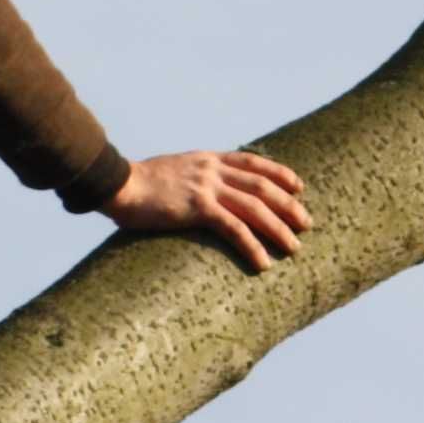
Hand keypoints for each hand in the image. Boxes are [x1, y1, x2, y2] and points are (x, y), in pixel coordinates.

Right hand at [104, 149, 311, 270]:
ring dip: (278, 228)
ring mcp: (206, 187)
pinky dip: (252, 246)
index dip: (279, 173)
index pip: (252, 161)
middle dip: (288, 205)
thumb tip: (198, 191)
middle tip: (307, 223)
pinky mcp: (197, 207)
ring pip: (255, 207)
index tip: (298, 186)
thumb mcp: (170, 171)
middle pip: (262, 185)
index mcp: (206, 159)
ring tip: (294, 247)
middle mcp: (211, 170)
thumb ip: (190, 177)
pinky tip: (263, 263)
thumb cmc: (136, 184)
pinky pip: (234, 228)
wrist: (116, 184)